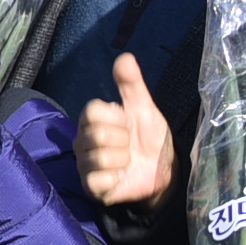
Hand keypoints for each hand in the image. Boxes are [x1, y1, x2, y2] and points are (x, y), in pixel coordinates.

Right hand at [77, 53, 174, 207]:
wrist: (164, 171)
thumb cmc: (150, 138)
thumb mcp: (144, 109)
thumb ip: (132, 84)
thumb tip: (125, 57)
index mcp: (91, 120)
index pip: (92, 111)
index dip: (117, 118)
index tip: (128, 123)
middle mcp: (81, 141)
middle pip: (97, 135)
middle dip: (123, 141)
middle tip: (130, 145)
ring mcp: (84, 165)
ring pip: (100, 158)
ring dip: (123, 160)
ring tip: (127, 162)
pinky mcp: (90, 187)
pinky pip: (100, 179)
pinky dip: (117, 178)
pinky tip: (122, 177)